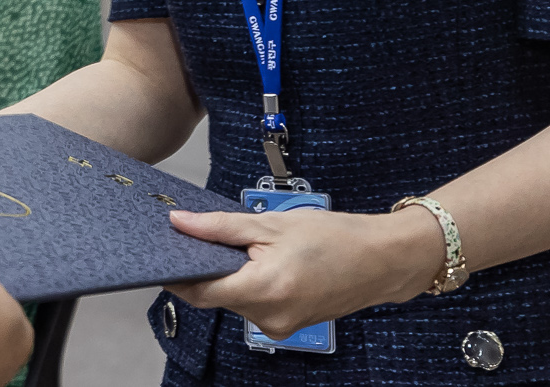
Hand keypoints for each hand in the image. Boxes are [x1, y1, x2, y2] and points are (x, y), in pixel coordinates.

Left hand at [164, 204, 443, 339]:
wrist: (382, 260)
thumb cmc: (337, 238)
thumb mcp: (273, 222)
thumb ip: (221, 227)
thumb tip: (181, 224)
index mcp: (263, 290)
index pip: (200, 291)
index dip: (179, 273)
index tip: (167, 254)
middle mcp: (269, 317)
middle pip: (218, 295)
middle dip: (210, 267)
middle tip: (213, 235)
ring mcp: (279, 326)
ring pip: (236, 299)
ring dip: (234, 275)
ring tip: (256, 246)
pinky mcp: (287, 326)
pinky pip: (256, 305)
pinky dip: (253, 284)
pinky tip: (269, 263)